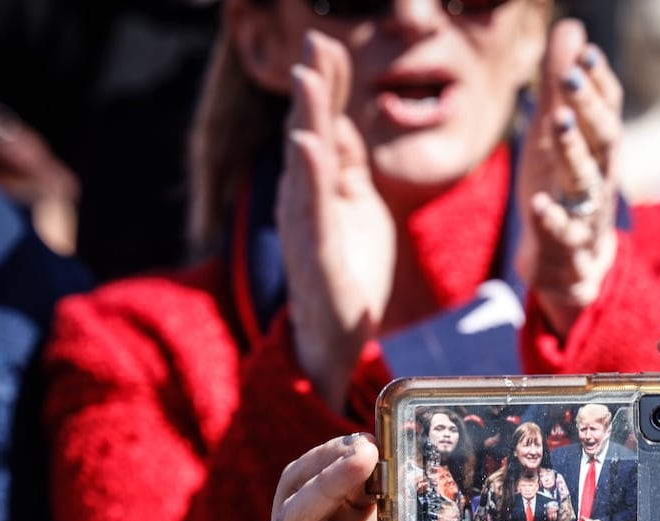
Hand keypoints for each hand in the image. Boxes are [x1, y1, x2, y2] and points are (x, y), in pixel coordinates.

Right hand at [278, 30, 394, 410]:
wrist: (335, 337)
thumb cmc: (347, 269)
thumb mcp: (355, 206)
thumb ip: (345, 165)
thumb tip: (339, 121)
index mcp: (318, 184)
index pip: (321, 124)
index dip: (326, 85)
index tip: (327, 43)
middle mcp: (303, 197)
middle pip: (307, 131)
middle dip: (311, 87)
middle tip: (313, 43)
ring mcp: (306, 224)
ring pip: (304, 162)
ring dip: (306, 117)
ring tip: (308, 76)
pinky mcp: (316, 253)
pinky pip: (311, 208)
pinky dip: (308, 175)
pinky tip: (308, 144)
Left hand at [515, 18, 622, 336]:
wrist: (570, 266)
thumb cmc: (564, 191)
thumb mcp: (558, 137)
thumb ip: (560, 87)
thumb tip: (571, 29)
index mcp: (600, 151)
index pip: (607, 110)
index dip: (599, 81)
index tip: (586, 51)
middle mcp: (601, 178)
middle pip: (603, 139)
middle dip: (589, 106)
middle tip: (572, 75)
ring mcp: (587, 214)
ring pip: (585, 181)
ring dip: (574, 150)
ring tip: (557, 121)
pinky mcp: (567, 248)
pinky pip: (562, 233)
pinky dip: (552, 219)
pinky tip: (539, 203)